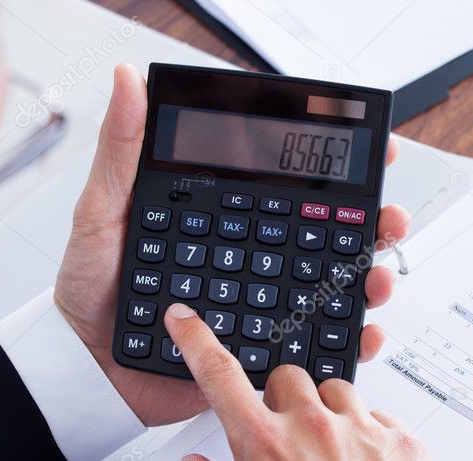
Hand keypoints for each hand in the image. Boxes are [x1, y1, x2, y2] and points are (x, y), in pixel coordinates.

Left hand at [55, 64, 410, 426]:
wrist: (85, 367)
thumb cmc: (89, 290)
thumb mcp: (101, 211)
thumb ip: (122, 151)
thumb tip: (127, 80)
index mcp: (222, 220)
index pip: (287, 186)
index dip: (332, 166)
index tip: (372, 150)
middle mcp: (248, 259)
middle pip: (323, 235)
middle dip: (368, 224)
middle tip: (387, 219)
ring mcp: (257, 304)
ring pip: (328, 287)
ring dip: (366, 278)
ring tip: (377, 276)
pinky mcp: (258, 349)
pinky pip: (312, 344)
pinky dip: (346, 340)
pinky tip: (362, 331)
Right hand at [163, 303, 456, 460]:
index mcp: (266, 450)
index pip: (220, 377)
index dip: (197, 341)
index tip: (187, 320)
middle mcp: (314, 428)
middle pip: (284, 379)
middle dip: (277, 404)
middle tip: (283, 447)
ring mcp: (364, 430)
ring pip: (334, 392)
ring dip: (324, 416)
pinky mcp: (404, 441)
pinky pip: (378, 417)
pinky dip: (366, 436)